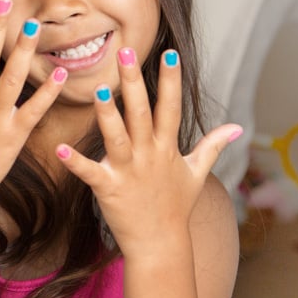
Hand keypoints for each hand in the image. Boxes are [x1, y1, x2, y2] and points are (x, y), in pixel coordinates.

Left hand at [54, 48, 241, 253]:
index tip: (169, 54)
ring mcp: (128, 171)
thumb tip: (238, 128)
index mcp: (167, 148)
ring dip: (107, 115)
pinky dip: (74, 161)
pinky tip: (59, 148)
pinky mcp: (108, 188)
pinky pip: (89, 172)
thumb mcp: (197, 174)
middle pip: (141, 112)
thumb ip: (213, 146)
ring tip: (97, 91)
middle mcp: (148, 154)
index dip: (170, 81)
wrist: (161, 245)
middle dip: (133, 82)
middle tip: (124, 52)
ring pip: (117, 137)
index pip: (170, 107)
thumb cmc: (176, 207)